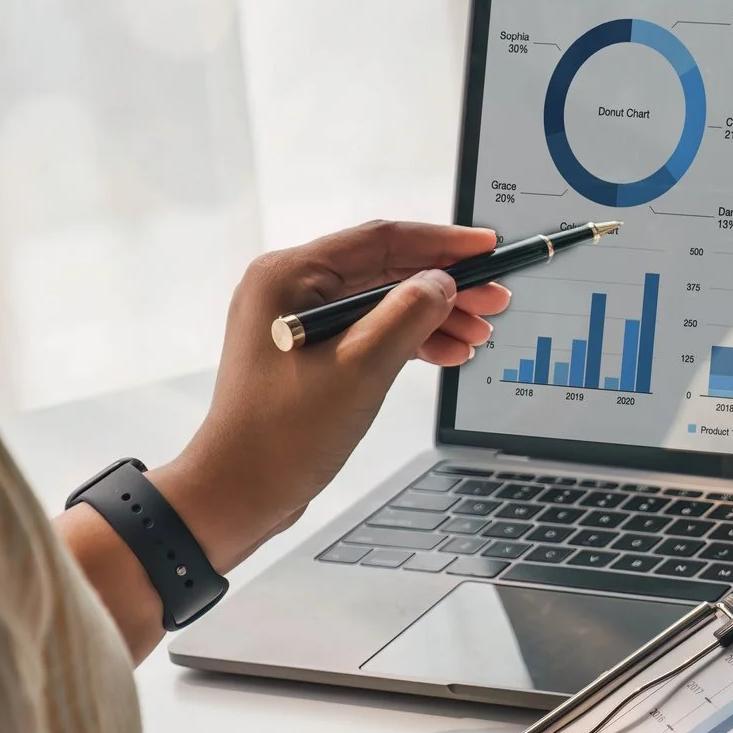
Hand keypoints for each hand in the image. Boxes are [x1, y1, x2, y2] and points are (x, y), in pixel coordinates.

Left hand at [152, 221, 509, 570]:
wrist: (238, 492)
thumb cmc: (281, 435)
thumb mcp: (360, 369)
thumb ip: (407, 316)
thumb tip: (443, 282)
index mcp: (288, 276)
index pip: (381, 241)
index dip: (443, 242)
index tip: (488, 247)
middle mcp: (289, 289)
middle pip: (385, 270)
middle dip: (445, 285)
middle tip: (494, 301)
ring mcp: (298, 321)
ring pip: (382, 302)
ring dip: (433, 317)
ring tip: (478, 335)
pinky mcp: (309, 353)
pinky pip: (369, 331)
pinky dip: (409, 341)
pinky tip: (447, 354)